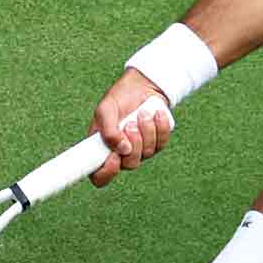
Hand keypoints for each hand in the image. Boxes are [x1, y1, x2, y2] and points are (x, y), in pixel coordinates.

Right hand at [89, 68, 173, 187]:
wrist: (142, 86)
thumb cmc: (119, 99)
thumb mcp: (106, 109)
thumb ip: (107, 130)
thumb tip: (121, 149)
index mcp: (102, 149)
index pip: (100, 176)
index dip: (107, 173)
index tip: (114, 156)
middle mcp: (121, 154)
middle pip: (130, 165)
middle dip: (134, 143)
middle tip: (130, 124)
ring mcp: (140, 149)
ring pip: (147, 153)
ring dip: (147, 131)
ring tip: (142, 113)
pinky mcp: (157, 142)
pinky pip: (162, 143)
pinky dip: (160, 127)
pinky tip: (156, 114)